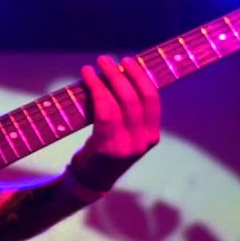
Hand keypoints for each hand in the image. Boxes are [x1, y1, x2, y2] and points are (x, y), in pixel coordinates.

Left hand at [69, 55, 160, 192]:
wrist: (91, 180)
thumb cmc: (105, 148)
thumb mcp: (125, 132)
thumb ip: (128, 111)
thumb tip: (119, 72)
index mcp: (152, 135)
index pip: (152, 100)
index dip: (140, 77)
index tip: (128, 61)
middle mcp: (143, 141)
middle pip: (135, 99)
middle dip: (121, 74)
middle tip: (106, 59)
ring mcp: (126, 146)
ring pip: (120, 103)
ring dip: (106, 79)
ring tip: (95, 65)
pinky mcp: (108, 147)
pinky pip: (104, 112)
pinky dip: (96, 90)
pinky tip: (87, 78)